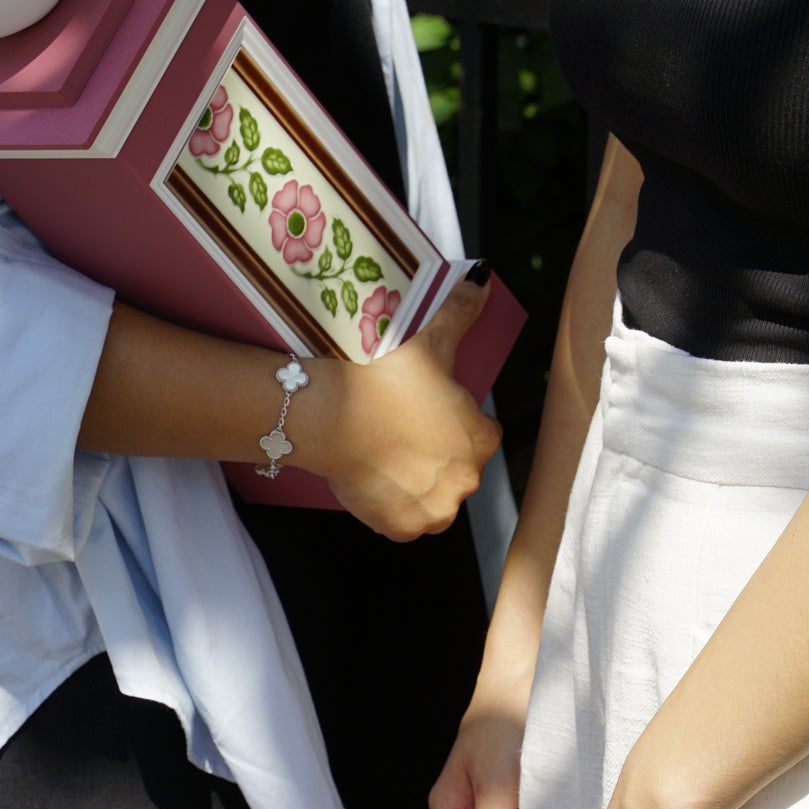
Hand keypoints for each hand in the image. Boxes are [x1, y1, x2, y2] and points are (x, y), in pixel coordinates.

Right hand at [298, 276, 501, 540]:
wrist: (325, 415)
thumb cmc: (379, 376)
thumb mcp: (426, 339)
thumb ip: (460, 311)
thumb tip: (483, 281)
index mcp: (479, 438)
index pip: (481, 435)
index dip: (454, 423)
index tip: (427, 414)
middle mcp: (465, 480)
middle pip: (458, 470)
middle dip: (437, 456)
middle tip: (401, 433)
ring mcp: (433, 509)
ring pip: (434, 498)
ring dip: (419, 484)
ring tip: (388, 456)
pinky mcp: (402, 527)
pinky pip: (406, 520)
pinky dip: (394, 506)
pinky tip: (377, 477)